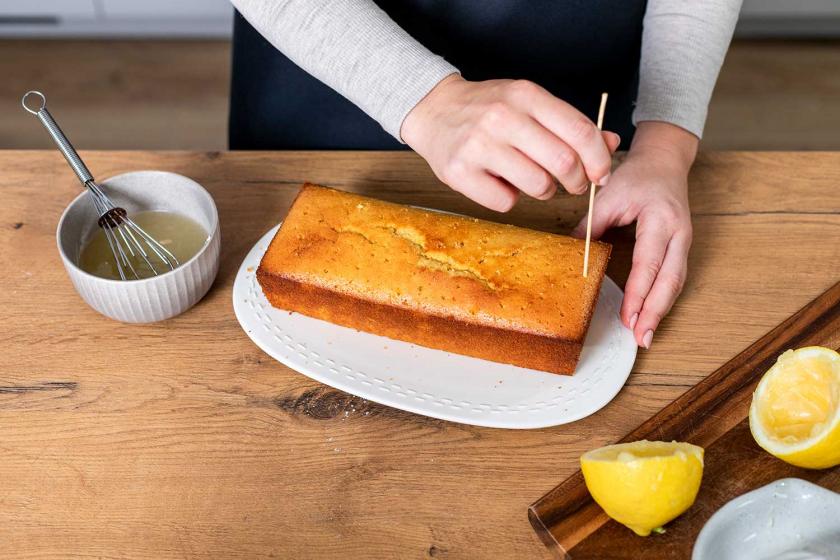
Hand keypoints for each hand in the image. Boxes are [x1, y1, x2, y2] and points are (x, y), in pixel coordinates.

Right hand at [401, 74, 620, 211]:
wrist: (434, 110)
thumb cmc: (489, 108)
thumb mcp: (530, 103)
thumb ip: (569, 123)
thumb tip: (611, 142)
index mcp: (525, 95)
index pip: (579, 131)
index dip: (599, 159)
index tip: (601, 174)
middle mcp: (502, 117)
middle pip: (564, 162)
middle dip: (578, 181)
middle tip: (574, 184)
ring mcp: (478, 146)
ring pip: (538, 185)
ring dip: (545, 191)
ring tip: (535, 181)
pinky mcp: (459, 172)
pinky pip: (506, 202)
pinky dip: (510, 199)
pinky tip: (500, 183)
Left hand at [571, 122, 697, 347]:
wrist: (664, 161)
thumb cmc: (637, 176)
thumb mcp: (609, 196)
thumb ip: (590, 226)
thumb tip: (571, 254)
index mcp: (661, 219)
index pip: (649, 262)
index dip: (639, 292)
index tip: (628, 316)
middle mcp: (679, 234)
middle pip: (670, 280)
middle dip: (654, 311)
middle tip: (640, 338)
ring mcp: (684, 242)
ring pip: (676, 283)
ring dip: (660, 311)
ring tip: (644, 336)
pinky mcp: (681, 249)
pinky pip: (674, 279)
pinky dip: (662, 300)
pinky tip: (650, 317)